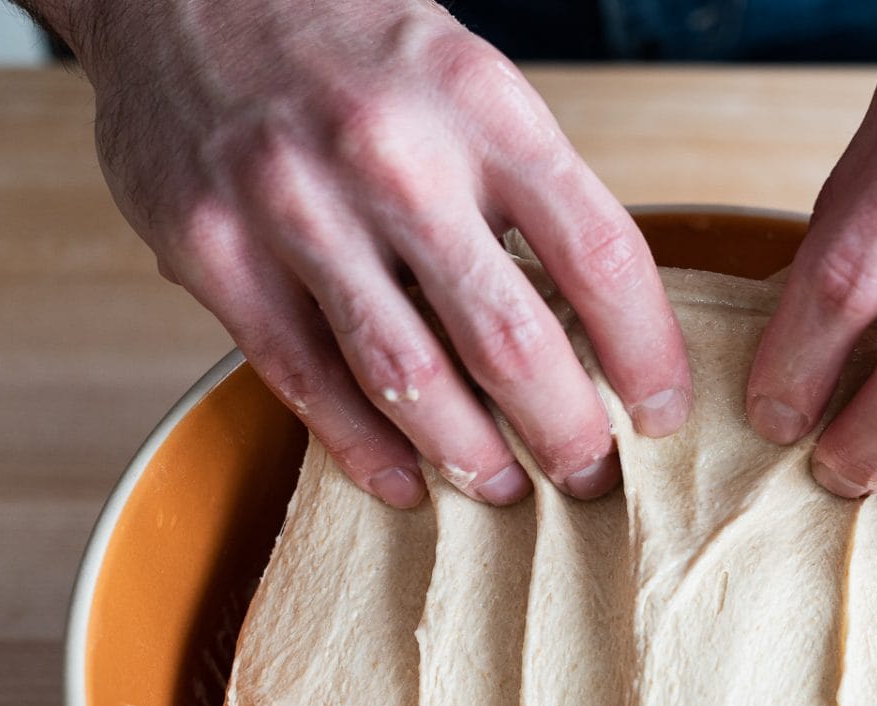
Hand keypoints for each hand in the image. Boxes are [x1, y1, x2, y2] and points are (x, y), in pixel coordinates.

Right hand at [49, 0, 691, 507]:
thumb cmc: (347, 41)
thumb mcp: (462, 75)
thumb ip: (519, 187)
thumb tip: (594, 324)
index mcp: (479, 101)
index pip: (599, 254)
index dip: (645, 354)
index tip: (664, 412)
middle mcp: (390, 154)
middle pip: (509, 338)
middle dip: (566, 432)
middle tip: (591, 477)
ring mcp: (293, 205)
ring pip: (407, 377)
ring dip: (470, 455)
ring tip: (504, 489)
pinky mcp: (212, 251)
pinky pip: (305, 380)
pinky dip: (363, 448)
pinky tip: (406, 480)